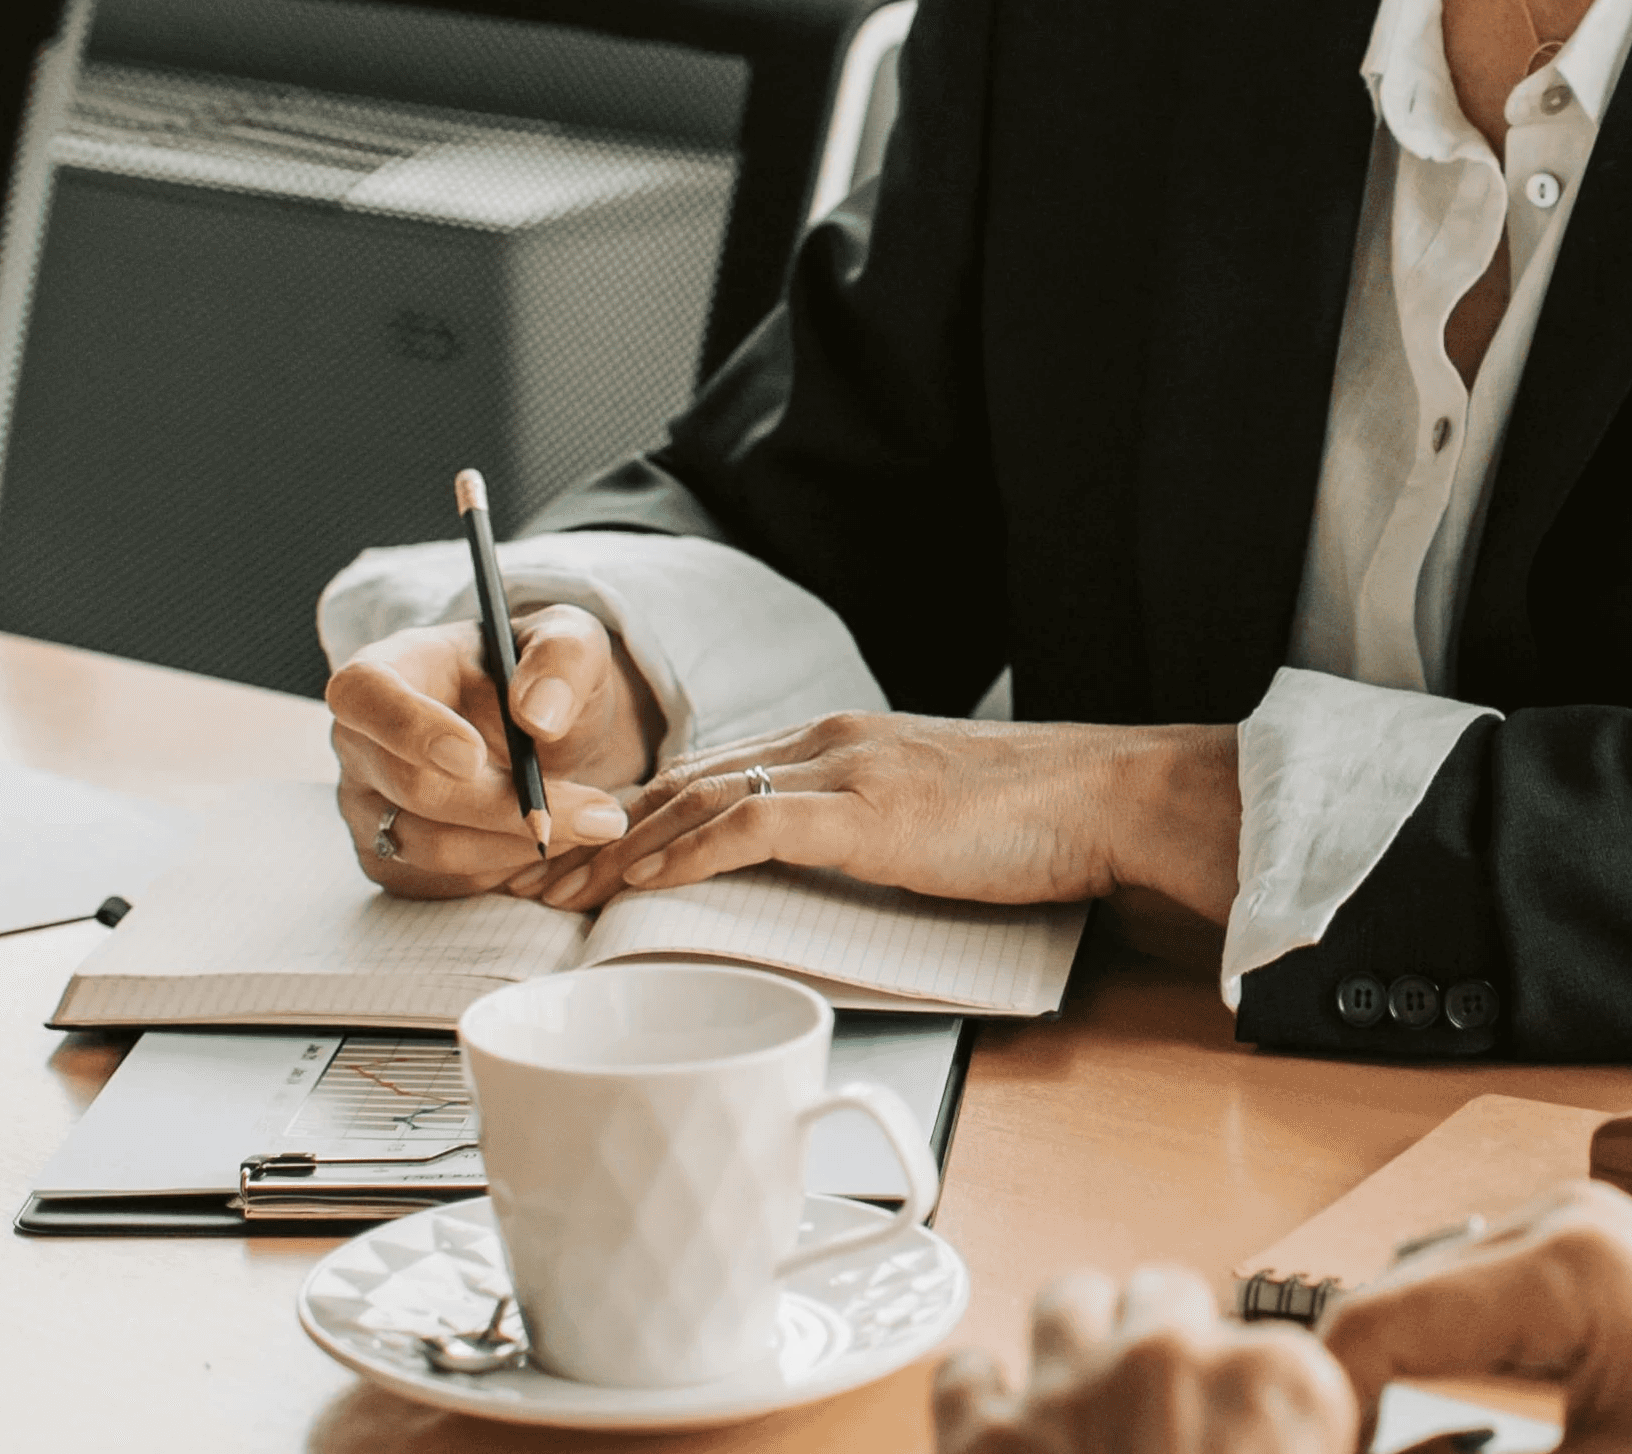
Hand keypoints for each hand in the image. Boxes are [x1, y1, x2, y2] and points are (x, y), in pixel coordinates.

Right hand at [324, 607, 661, 899]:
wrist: (541, 726)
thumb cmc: (541, 674)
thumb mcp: (570, 641)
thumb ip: (562, 658)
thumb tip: (537, 716)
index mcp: (387, 669)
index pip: (363, 695)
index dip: (409, 729)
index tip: (473, 757)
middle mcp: (360, 742)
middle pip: (412, 788)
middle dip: (506, 806)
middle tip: (599, 813)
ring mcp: (366, 807)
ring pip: (430, 846)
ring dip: (517, 842)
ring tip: (594, 822)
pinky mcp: (388, 858)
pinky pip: (442, 882)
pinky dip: (506, 868)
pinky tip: (554, 839)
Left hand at [524, 709, 1239, 919]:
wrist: (1105, 797)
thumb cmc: (1029, 822)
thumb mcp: (922, 822)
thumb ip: (857, 831)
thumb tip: (802, 882)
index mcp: (837, 741)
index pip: (706, 771)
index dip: (628, 814)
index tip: (570, 856)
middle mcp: (826, 740)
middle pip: (680, 780)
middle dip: (592, 829)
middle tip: (525, 875)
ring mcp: (843, 768)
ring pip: (696, 798)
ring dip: (613, 848)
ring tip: (554, 891)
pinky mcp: (863, 809)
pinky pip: (746, 829)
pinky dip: (679, 855)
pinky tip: (634, 886)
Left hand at [931, 1267, 1349, 1453]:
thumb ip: (1320, 1427)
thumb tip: (1335, 1434)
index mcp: (1280, 1380)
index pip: (1276, 1345)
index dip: (1252, 1394)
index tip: (1247, 1432)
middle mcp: (1175, 1359)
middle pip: (1166, 1294)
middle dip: (1162, 1342)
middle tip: (1162, 1405)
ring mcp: (1074, 1389)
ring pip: (1068, 1301)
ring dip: (1076, 1340)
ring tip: (1083, 1385)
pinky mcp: (986, 1437)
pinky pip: (964, 1376)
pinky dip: (980, 1397)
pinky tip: (999, 1419)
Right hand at [1324, 1182, 1631, 1453]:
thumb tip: (1387, 1444)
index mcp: (1563, 1266)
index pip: (1364, 1329)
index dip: (1323, 1422)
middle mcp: (1560, 1220)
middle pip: (1381, 1312)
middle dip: (1359, 1412)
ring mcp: (1578, 1227)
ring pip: (1418, 1307)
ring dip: (1399, 1392)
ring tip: (1410, 1447)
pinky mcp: (1595, 1257)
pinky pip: (1473, 1305)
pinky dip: (1447, 1373)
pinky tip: (1463, 1438)